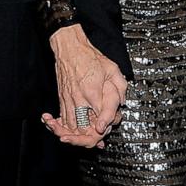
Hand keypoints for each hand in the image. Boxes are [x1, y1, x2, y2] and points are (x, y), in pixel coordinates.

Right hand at [41, 24, 126, 148]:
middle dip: (91, 135)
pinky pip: (64, 119)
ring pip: (71, 126)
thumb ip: (121, 86)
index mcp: (92, 91)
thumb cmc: (90, 57)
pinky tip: (74, 130)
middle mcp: (79, 98)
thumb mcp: (112, 68)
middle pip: (83, 127)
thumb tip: (123, 102)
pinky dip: (68, 128)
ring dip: (79, 135)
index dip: (105, 125)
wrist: (70, 48)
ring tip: (88, 136)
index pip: (99, 117)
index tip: (106, 128)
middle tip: (99, 136)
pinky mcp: (62, 99)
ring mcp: (69, 99)